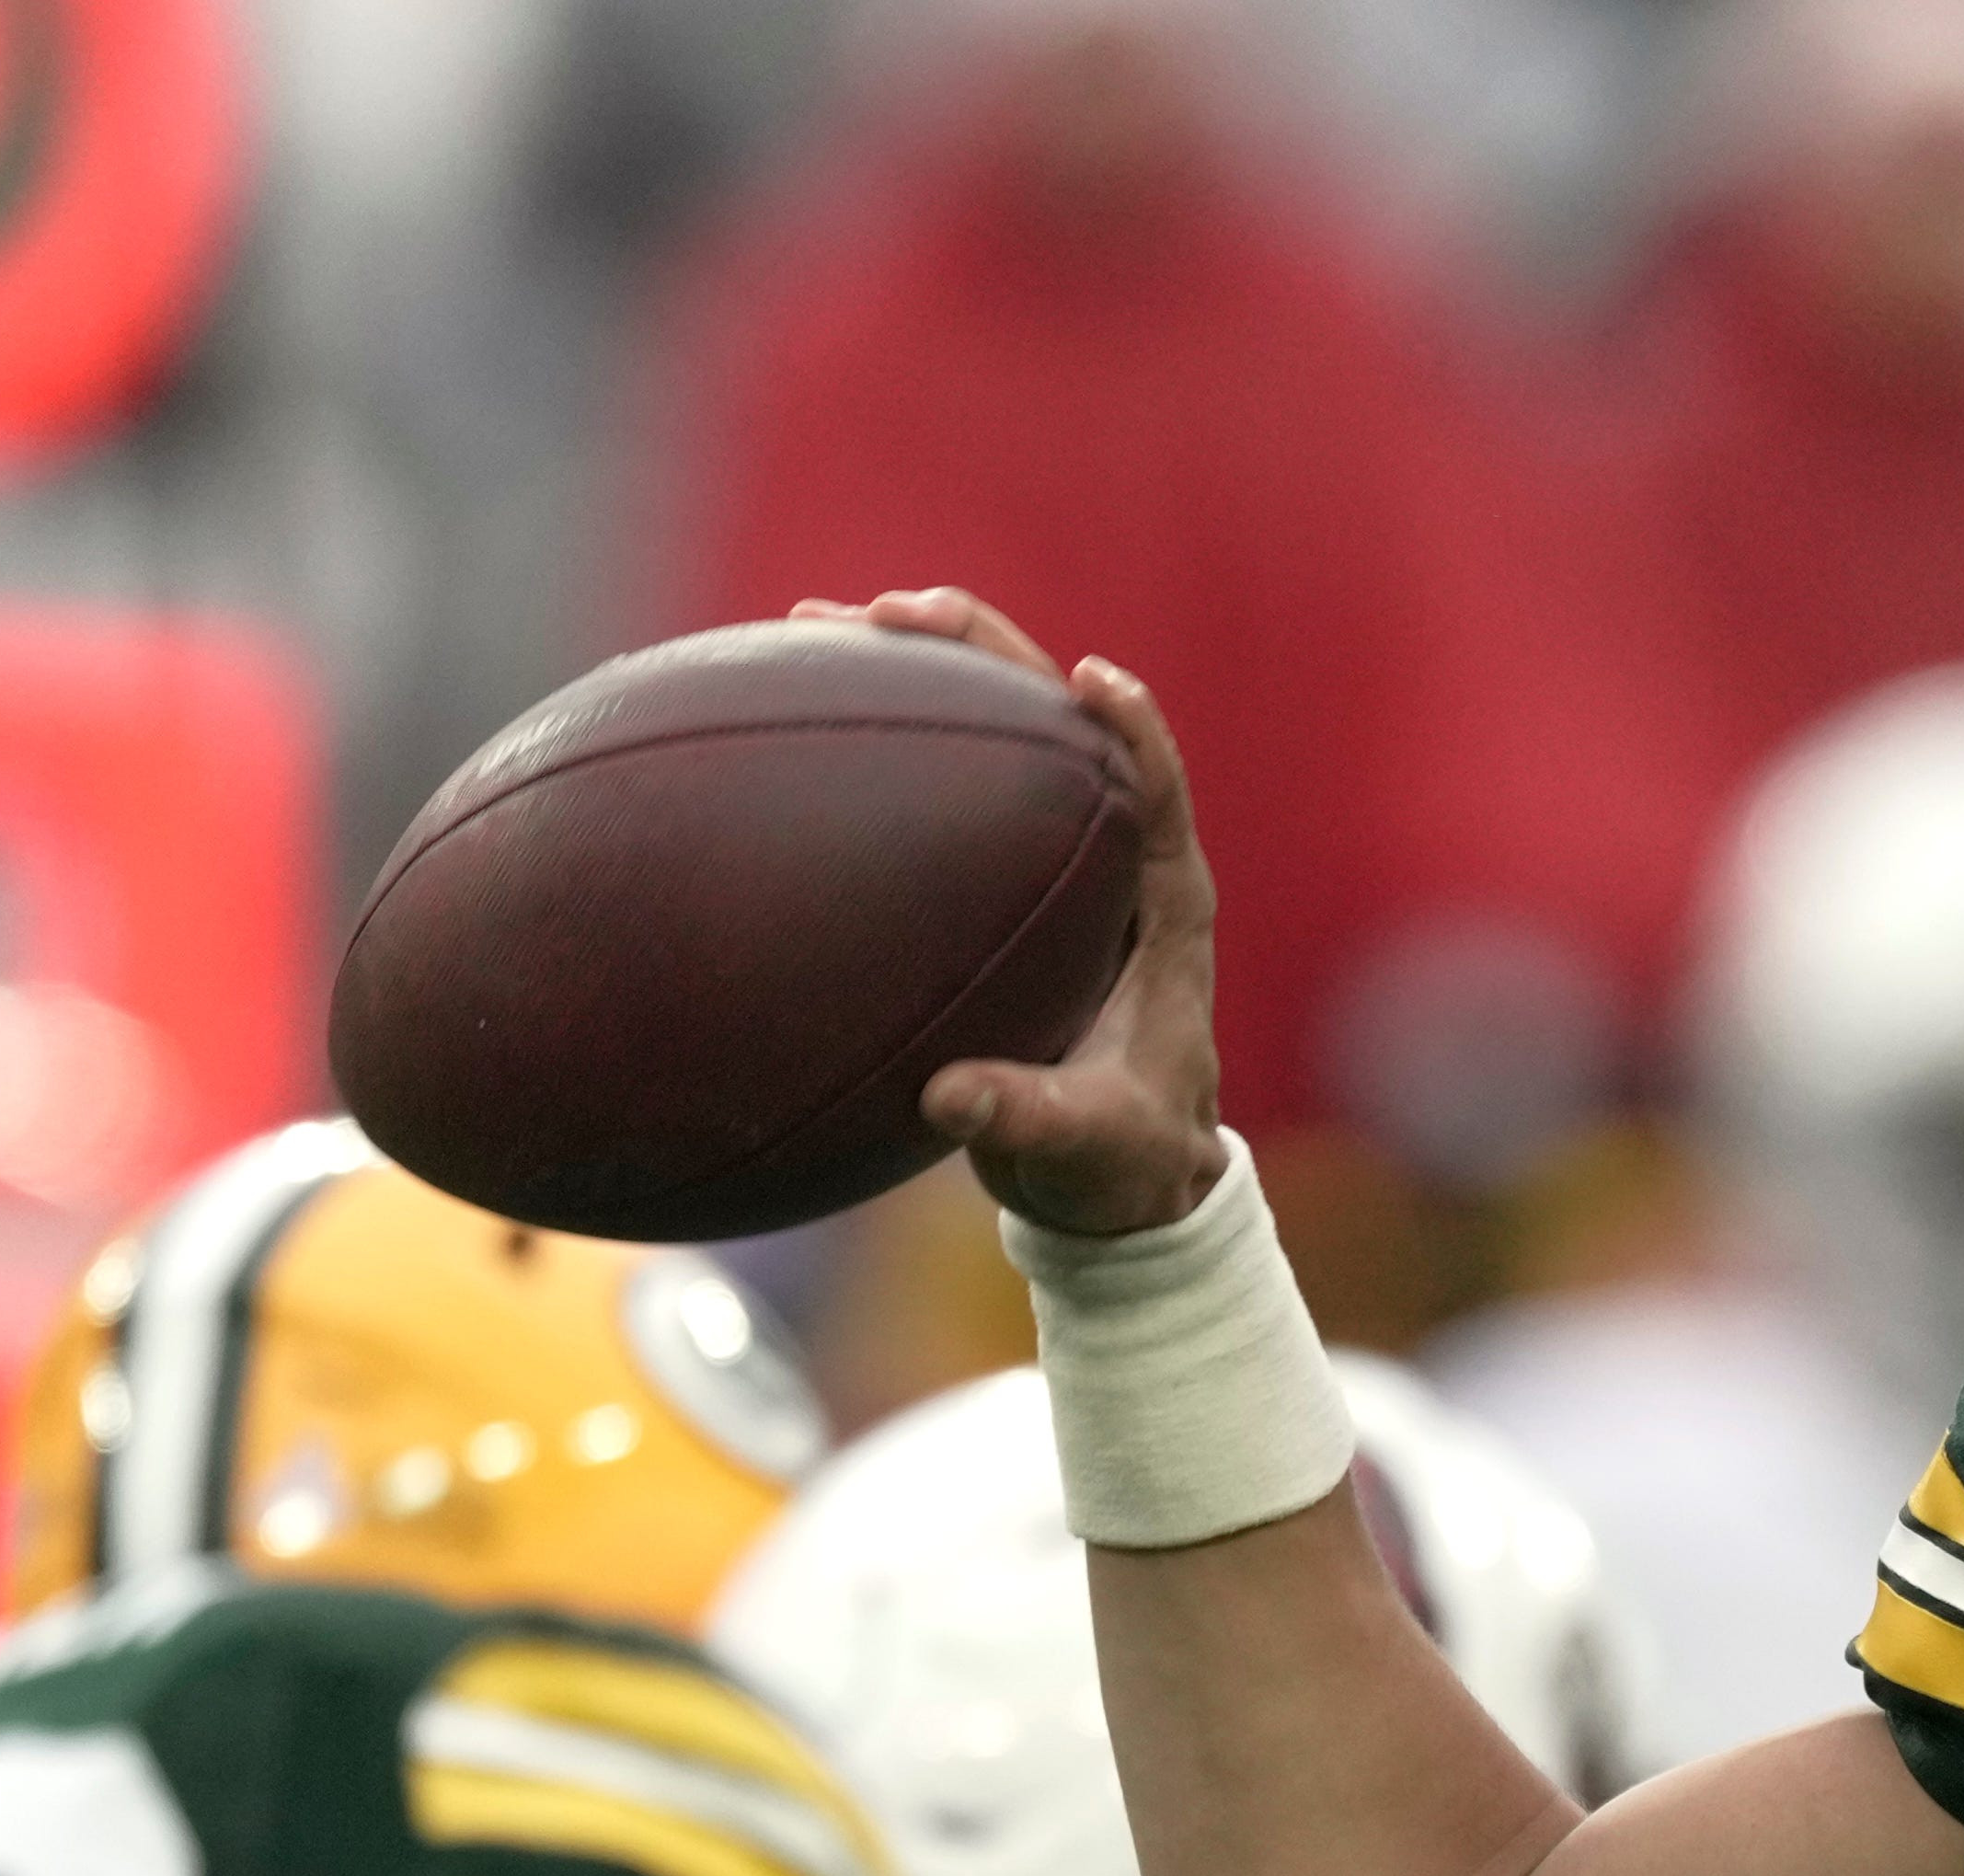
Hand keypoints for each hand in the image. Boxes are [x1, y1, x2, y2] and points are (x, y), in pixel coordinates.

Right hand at [795, 587, 1225, 1238]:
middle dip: (982, 653)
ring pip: (995, 730)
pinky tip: (799, 709)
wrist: (1117, 1176)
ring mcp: (1054, 854)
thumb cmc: (1122, 1161)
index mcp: (1164, 906)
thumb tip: (951, 1101)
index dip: (1132, 727)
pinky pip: (943, 784)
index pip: (1155, 788)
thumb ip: (1032, 1122)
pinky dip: (883, 740)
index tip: (1091, 679)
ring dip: (918, 670)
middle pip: (1058, 719)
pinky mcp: (999, 870)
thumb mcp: (1087, 1148)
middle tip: (891, 611)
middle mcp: (1113, 858)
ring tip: (819, 621)